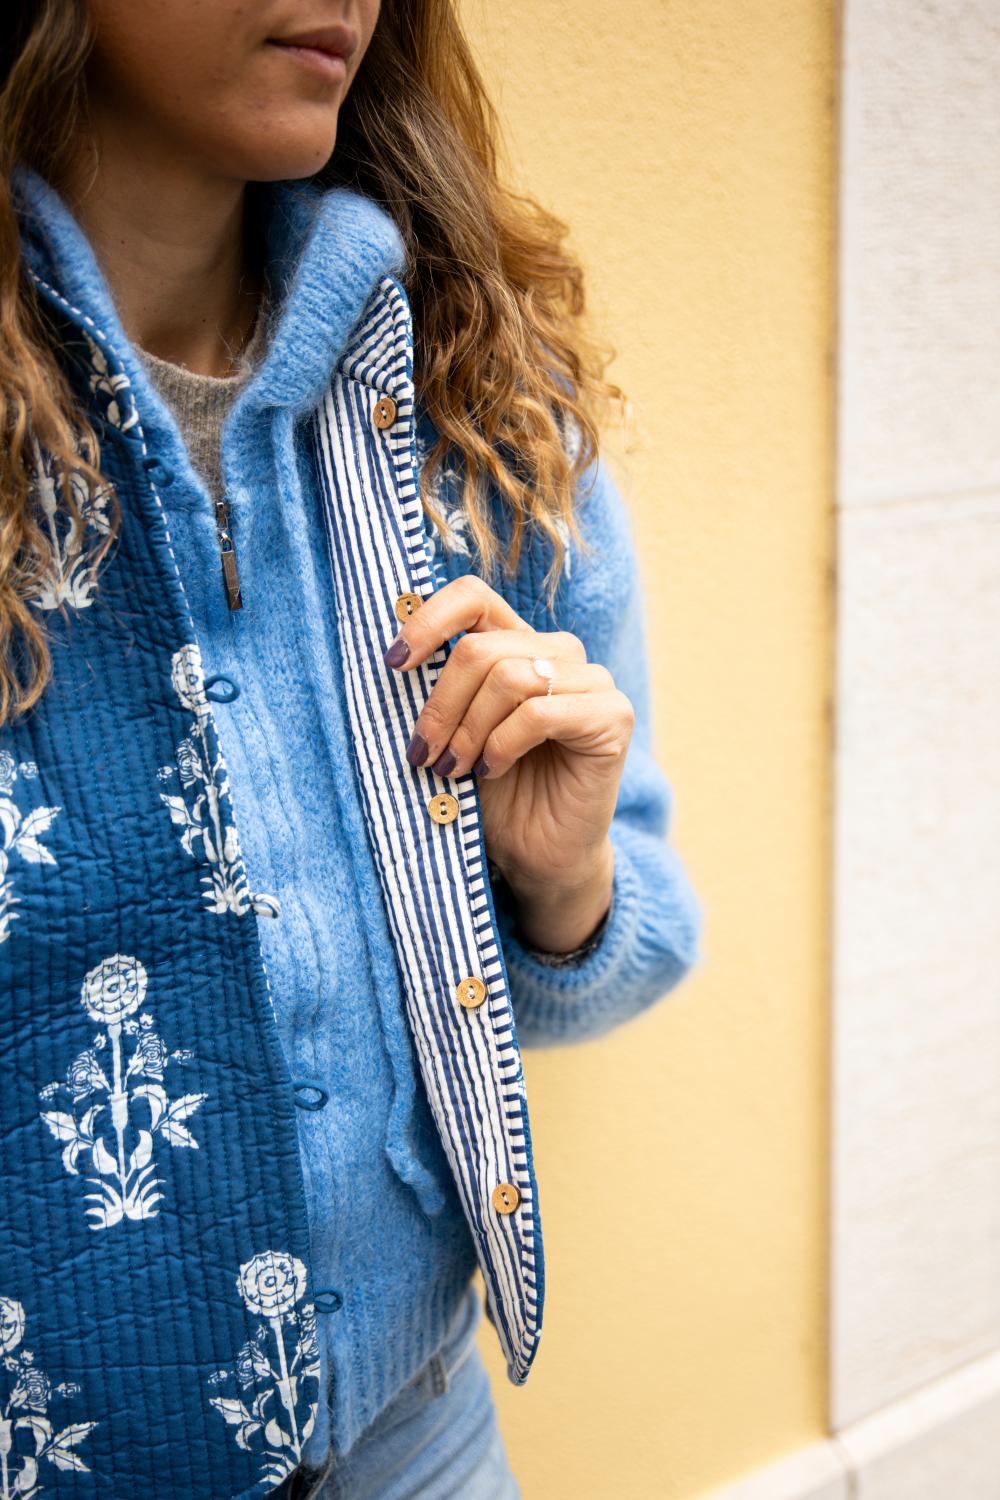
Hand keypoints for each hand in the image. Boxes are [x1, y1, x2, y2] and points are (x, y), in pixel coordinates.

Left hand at [382, 575, 634, 951]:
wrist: (537, 854)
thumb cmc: (493, 794)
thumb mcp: (453, 732)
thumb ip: (438, 690)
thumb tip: (394, 656)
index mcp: (518, 643)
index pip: (474, 596)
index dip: (429, 620)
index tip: (395, 664)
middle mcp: (559, 652)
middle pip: (482, 648)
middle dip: (441, 705)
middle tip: (424, 753)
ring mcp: (593, 681)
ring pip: (510, 677)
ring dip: (469, 729)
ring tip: (455, 769)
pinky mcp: (613, 716)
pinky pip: (540, 712)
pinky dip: (503, 744)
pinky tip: (492, 770)